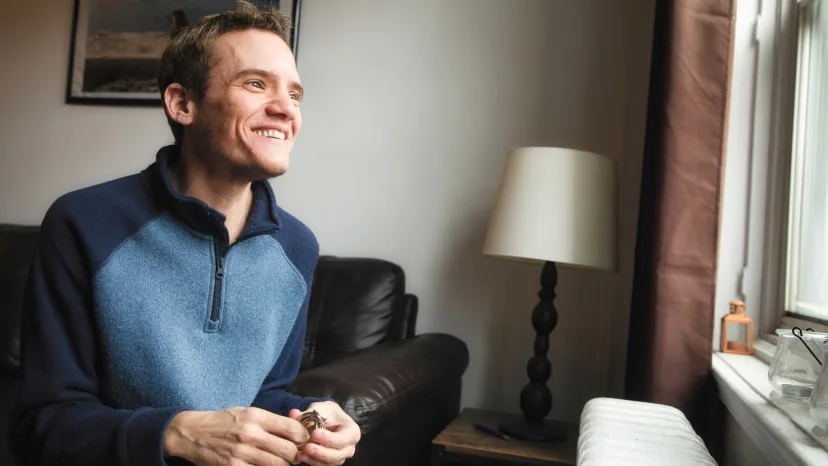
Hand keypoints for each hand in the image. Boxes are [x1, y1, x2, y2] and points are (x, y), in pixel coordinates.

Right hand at [164, 407, 309, 465]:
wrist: (192, 433)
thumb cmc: (223, 421)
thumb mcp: (246, 412)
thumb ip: (270, 420)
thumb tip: (296, 428)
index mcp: (256, 417)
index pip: (292, 428)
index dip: (304, 436)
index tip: (304, 440)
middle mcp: (250, 434)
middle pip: (289, 450)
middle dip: (297, 454)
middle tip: (296, 455)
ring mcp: (242, 453)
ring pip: (278, 464)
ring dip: (284, 465)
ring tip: (282, 461)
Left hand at [289, 401, 360, 465]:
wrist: (325, 420)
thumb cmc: (327, 413)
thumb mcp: (320, 408)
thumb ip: (308, 413)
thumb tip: (294, 414)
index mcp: (352, 431)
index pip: (343, 438)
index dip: (329, 438)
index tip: (315, 433)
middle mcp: (349, 447)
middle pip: (338, 455)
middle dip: (321, 452)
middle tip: (307, 447)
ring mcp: (340, 456)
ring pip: (330, 463)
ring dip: (314, 459)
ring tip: (301, 453)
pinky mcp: (330, 462)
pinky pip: (322, 465)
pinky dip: (311, 461)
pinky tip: (301, 456)